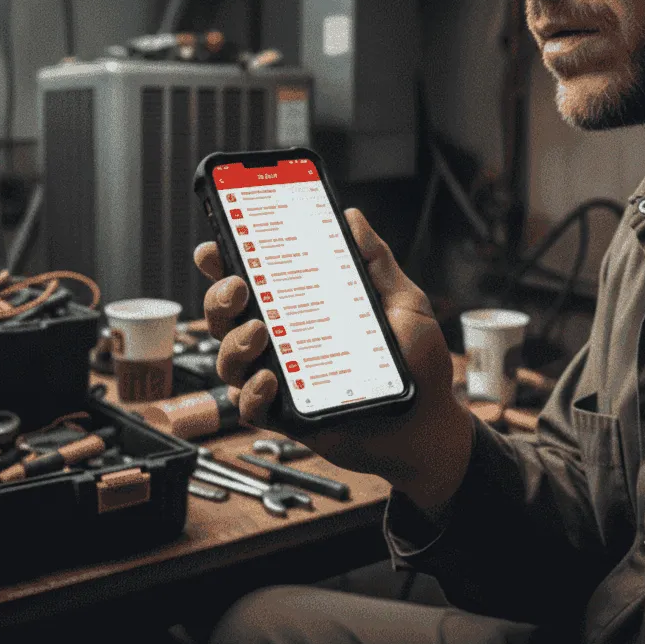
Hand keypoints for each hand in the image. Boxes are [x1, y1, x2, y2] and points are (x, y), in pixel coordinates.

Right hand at [194, 208, 473, 508]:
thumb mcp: (403, 303)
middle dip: (219, 298)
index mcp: (299, 307)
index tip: (214, 247)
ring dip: (233, 344)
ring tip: (259, 334)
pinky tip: (269, 380)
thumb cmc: (417, 365)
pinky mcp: (285, 416)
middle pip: (226, 316)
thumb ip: (375, 261)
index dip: (223, 261)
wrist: (430, 425)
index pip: (251, 278)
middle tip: (238, 287)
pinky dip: (251, 393)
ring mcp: (280, 377)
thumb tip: (351, 218)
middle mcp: (281, 339)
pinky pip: (250, 406)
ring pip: (229, 359)